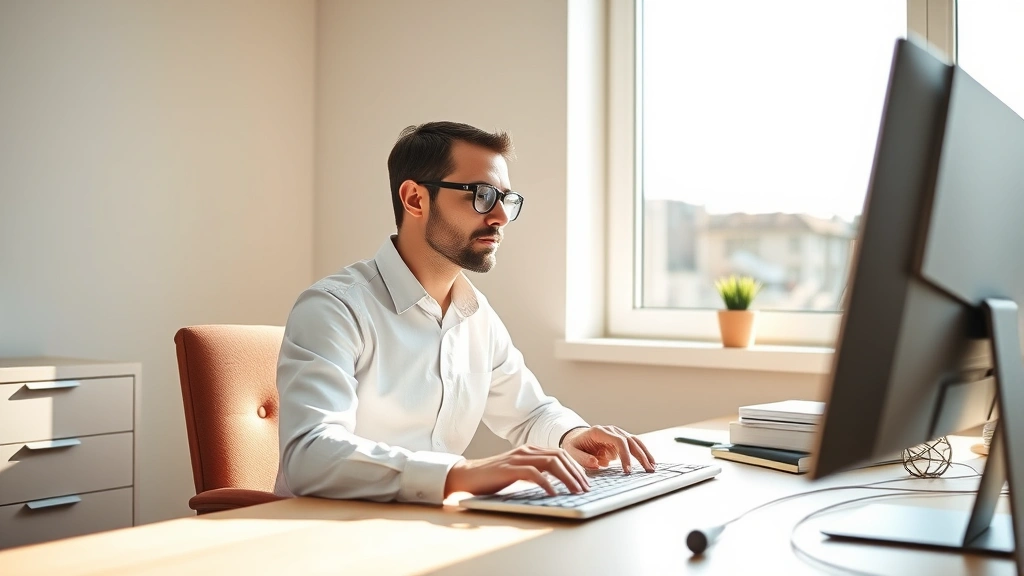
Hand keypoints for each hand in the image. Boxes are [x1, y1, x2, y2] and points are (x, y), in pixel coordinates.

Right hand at [444, 445, 590, 496]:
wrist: (467, 475)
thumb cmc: (493, 477)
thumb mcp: (518, 471)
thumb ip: (535, 472)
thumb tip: (556, 484)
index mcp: (530, 449)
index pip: (561, 454)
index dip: (576, 468)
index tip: (585, 482)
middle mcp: (526, 450)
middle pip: (560, 457)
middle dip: (576, 473)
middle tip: (585, 489)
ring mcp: (518, 458)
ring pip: (551, 463)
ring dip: (567, 478)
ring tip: (575, 491)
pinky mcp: (509, 469)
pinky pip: (534, 474)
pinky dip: (547, 483)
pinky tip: (554, 493)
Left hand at [561, 425, 655, 472]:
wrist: (575, 437)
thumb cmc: (574, 445)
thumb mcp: (571, 452)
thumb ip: (582, 458)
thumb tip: (597, 463)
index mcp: (599, 432)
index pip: (618, 441)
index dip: (625, 455)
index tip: (628, 470)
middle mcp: (611, 430)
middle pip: (630, 441)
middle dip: (640, 456)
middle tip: (647, 470)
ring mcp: (617, 434)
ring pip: (635, 441)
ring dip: (645, 454)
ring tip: (652, 467)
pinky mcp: (621, 440)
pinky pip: (634, 445)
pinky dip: (643, 453)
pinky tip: (650, 462)